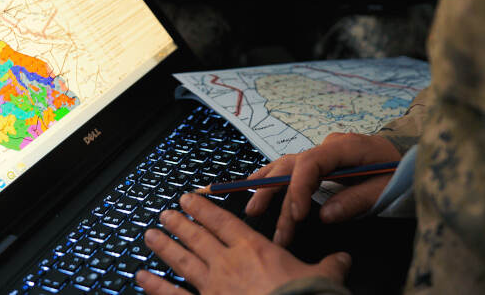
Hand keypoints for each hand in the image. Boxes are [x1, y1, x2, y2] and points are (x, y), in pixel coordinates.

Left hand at [136, 193, 350, 294]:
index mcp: (254, 250)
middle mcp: (228, 263)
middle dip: (180, 223)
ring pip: (182, 261)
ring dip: (164, 247)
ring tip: (150, 235)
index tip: (189, 198)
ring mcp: (212, 287)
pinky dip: (156, 287)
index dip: (204, 208)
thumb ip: (331, 266)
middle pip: (197, 237)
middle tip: (165, 212)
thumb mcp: (324, 278)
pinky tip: (141, 278)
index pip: (223, 222)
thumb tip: (344, 258)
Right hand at [245, 133, 400, 245]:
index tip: (297, 215)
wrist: (410, 154)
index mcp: (345, 147)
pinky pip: (292, 167)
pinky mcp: (322, 161)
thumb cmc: (400, 170)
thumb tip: (324, 216)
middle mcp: (328, 145)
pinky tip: (257, 186)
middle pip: (292, 164)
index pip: (311, 162)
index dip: (299, 187)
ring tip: (250, 204)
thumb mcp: (386, 187)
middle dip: (273, 190)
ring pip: (287, 164)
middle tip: (256, 213)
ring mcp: (323, 151)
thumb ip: (356, 200)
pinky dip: (274, 178)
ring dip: (267, 185)